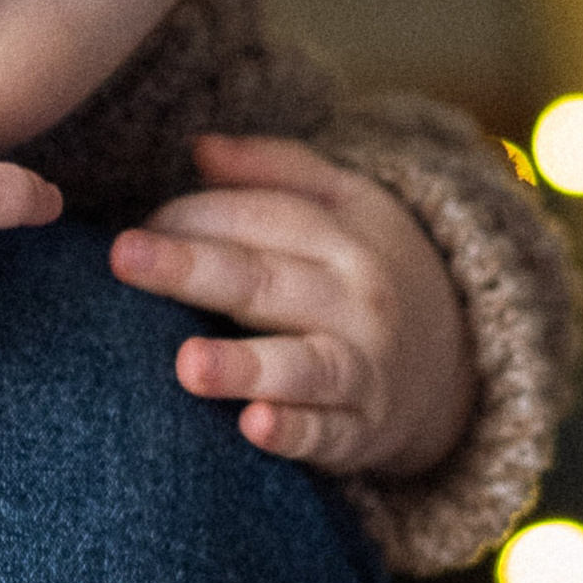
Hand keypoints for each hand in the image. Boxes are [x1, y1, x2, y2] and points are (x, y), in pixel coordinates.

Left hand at [109, 134, 474, 476]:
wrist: (459, 360)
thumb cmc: (366, 270)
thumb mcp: (344, 202)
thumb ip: (271, 168)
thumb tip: (197, 148)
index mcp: (341, 236)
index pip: (255, 218)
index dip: (188, 217)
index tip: (134, 229)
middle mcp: (353, 300)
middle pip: (262, 279)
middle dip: (190, 268)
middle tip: (123, 256)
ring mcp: (361, 369)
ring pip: (298, 363)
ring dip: (243, 365)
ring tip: (187, 364)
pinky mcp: (359, 431)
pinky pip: (324, 434)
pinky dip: (293, 432)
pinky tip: (252, 426)